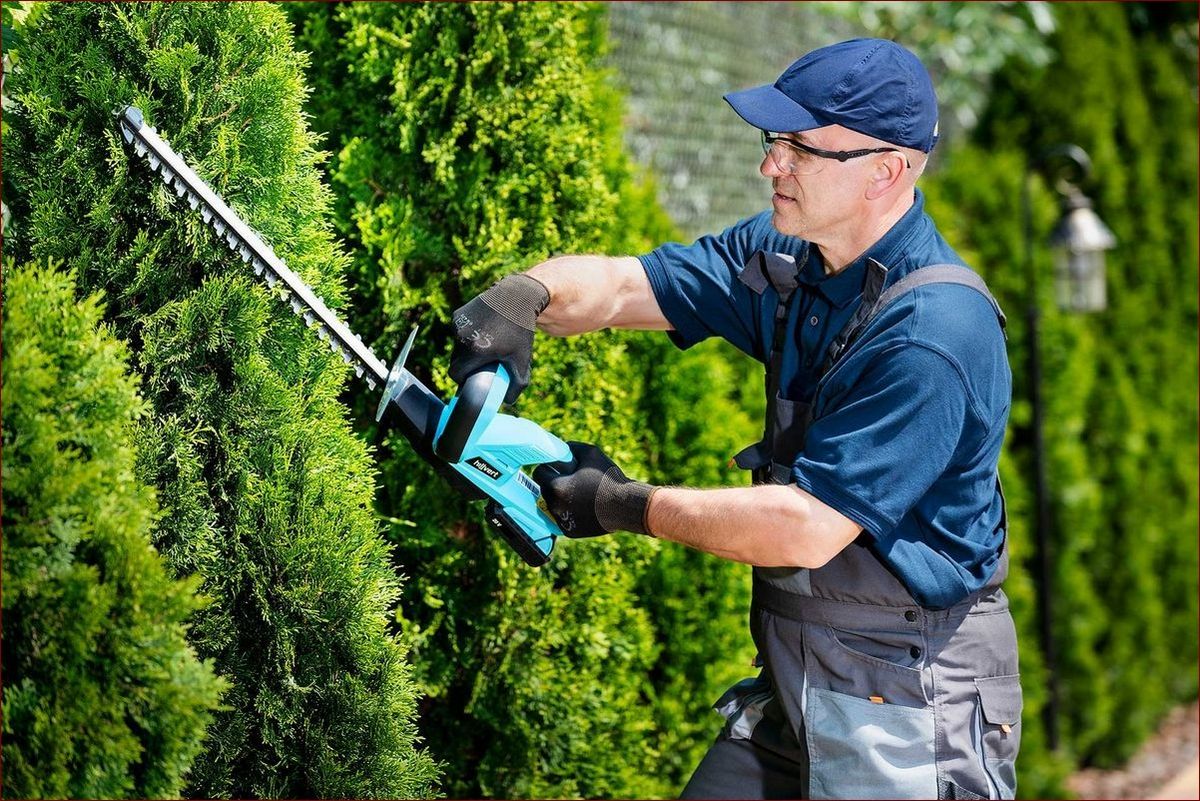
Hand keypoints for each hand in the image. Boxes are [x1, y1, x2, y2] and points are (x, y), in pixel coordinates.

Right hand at [449, 274, 549, 404]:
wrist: (516, 297)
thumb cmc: (521, 330)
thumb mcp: (522, 359)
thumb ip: (518, 384)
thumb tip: (509, 401)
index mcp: (476, 350)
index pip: (456, 374)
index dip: (462, 380)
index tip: (471, 379)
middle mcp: (463, 337)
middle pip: (455, 361)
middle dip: (465, 365)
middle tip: (480, 364)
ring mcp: (458, 324)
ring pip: (456, 346)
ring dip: (466, 350)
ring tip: (483, 346)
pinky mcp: (457, 314)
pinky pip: (457, 333)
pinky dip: (466, 336)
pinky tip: (480, 331)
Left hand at [532, 441, 656, 537]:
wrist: (626, 506)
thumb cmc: (608, 478)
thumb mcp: (591, 453)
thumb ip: (571, 448)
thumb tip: (561, 450)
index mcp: (556, 486)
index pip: (538, 473)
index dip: (547, 468)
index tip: (557, 469)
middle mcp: (555, 505)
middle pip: (544, 490)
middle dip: (554, 484)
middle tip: (571, 481)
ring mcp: (561, 520)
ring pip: (553, 505)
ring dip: (561, 499)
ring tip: (581, 495)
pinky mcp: (569, 531)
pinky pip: (563, 519)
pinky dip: (570, 513)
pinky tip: (585, 508)